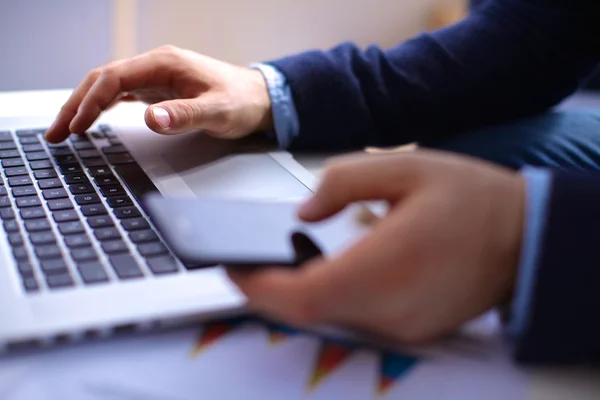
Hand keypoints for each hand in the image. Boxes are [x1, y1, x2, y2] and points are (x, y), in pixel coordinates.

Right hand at [45, 45, 272, 142]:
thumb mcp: (218, 111)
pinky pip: (122, 93)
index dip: (90, 101)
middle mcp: (156, 65)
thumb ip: (185, 114)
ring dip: (84, 105)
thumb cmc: (242, 100)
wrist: (259, 97)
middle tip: (56, 133)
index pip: (114, 77)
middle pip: (103, 79)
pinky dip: (102, 106)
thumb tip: (151, 118)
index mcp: (165, 63)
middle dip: (76, 104)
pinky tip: (91, 119)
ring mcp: (156, 76)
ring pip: (109, 85)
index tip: (76, 125)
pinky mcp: (159, 88)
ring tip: (65, 130)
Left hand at [228, 150, 524, 343]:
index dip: (257, 288)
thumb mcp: (405, 167)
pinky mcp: (412, 329)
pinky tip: (326, 272)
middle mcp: (390, 306)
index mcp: (384, 265)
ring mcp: (403, 325)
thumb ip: (341, 182)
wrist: (525, 236)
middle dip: (270, 292)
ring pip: (329, 319)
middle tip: (248, 264)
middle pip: (308, 313)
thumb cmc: (472, 200)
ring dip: (299, 295)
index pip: (301, 296)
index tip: (233, 269)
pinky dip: (331, 300)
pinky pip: (356, 319)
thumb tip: (303, 213)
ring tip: (280, 263)